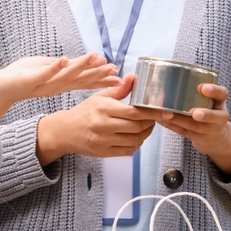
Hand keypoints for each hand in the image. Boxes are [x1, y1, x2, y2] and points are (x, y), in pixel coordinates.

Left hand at [0, 53, 118, 107]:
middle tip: (114, 70)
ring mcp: (44, 83)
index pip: (87, 81)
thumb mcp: (52, 68)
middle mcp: (57, 85)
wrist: (2, 87)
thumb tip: (95, 58)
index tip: (120, 78)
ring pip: (66, 75)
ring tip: (94, 57)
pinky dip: (55, 67)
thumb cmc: (26, 75)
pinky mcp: (31, 80)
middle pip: (81, 79)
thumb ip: (71, 65)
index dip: (103, 79)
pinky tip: (65, 60)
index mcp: (62, 82)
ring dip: (80, 67)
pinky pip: (45, 72)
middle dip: (98, 74)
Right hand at [35, 75, 154, 163]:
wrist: (65, 131)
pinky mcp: (104, 152)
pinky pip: (128, 151)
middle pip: (137, 127)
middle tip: (154, 118)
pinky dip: (137, 144)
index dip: (152, 113)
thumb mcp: (100, 96)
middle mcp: (103, 125)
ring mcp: (103, 141)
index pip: (134, 112)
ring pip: (135, 140)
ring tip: (146, 127)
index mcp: (104, 108)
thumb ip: (119, 89)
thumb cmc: (85, 111)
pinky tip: (136, 137)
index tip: (165, 112)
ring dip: (145, 134)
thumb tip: (134, 77)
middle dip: (150, 123)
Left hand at [144, 84, 230, 175]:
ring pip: (196, 127)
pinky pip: (184, 132)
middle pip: (215, 117)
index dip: (214, 91)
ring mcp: (209, 130)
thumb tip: (169, 75)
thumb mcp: (210, 100)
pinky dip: (171, 126)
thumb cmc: (208, 110)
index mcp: (220, 103)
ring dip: (180, 120)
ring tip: (166, 114)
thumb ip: (197, 90)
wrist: (216, 137)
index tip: (202, 88)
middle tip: (194, 113)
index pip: (222, 94)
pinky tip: (160, 120)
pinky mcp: (198, 138)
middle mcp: (219, 118)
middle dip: (205, 115)